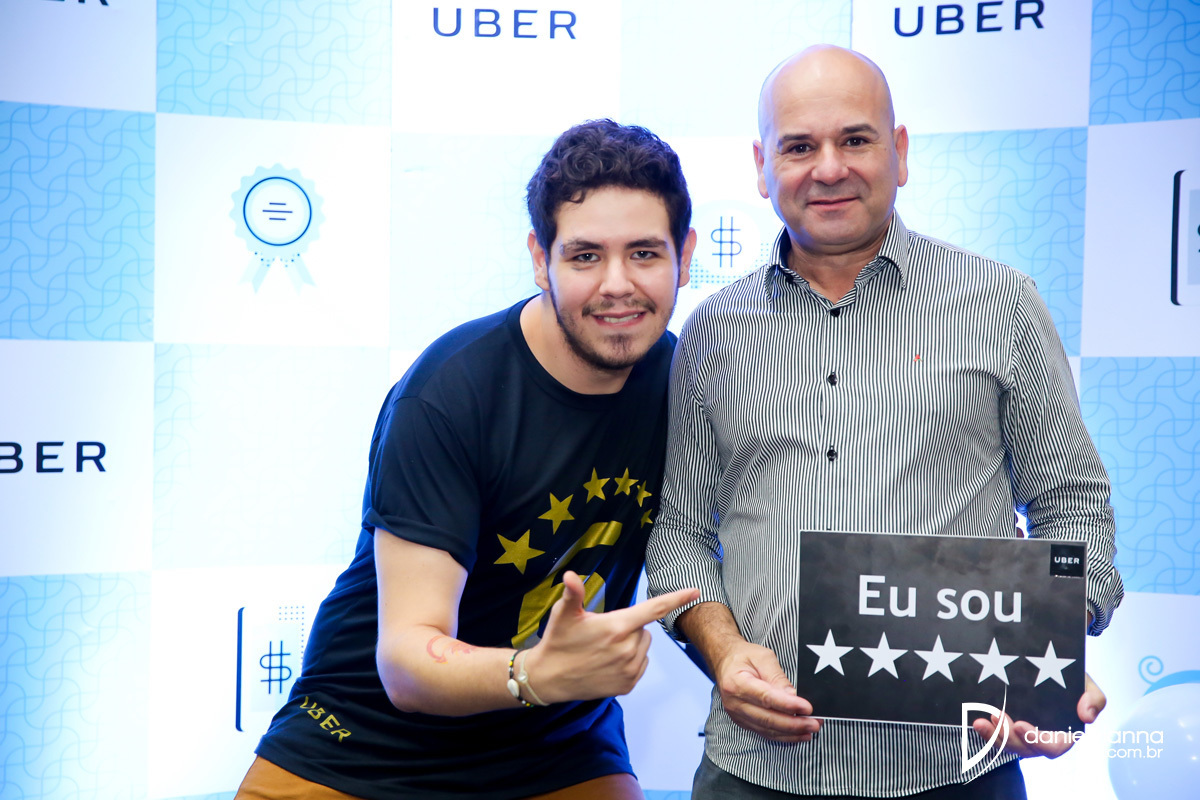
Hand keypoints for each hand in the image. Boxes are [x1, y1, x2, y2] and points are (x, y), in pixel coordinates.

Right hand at [524, 571, 699, 703]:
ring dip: (631, 644)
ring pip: (643, 646)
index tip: (695, 591)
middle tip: (604, 633)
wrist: (549, 678)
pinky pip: (640, 664)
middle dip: (630, 627)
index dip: (676, 598)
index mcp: (617, 626)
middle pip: (644, 629)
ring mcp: (629, 669)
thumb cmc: (558, 641)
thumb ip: (572, 593)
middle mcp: (627, 648)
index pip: (653, 609)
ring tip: (604, 648)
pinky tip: (608, 662)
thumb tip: (571, 575)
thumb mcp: (563, 614)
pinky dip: (630, 661)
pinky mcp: (628, 684)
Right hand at [711, 640, 821, 742]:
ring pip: (767, 729)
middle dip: (794, 724)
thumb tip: (793, 696)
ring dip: (791, 733)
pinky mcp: (743, 721)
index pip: (766, 698)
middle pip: (768, 718)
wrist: (725, 661)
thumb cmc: (744, 657)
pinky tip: (797, 734)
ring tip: (810, 730)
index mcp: (737, 683)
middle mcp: (734, 702)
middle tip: (815, 723)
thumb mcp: (763, 657)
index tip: (807, 707)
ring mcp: (737, 715)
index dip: (788, 705)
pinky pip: (764, 732)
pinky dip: (783, 736)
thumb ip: (777, 677)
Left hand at [972, 672, 1106, 757]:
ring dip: (995, 736)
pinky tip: (979, 721)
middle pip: (1027, 749)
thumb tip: (1087, 716)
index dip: (1037, 741)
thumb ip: (1094, 698)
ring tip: (983, 721)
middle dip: (1010, 738)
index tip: (1021, 725)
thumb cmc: (1070, 677)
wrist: (1049, 665)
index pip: (1053, 746)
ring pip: (1010, 745)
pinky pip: (998, 737)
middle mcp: (1043, 737)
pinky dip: (988, 732)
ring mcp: (1025, 733)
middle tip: (997, 717)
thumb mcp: (1086, 683)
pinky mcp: (1009, 726)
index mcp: (1065, 733)